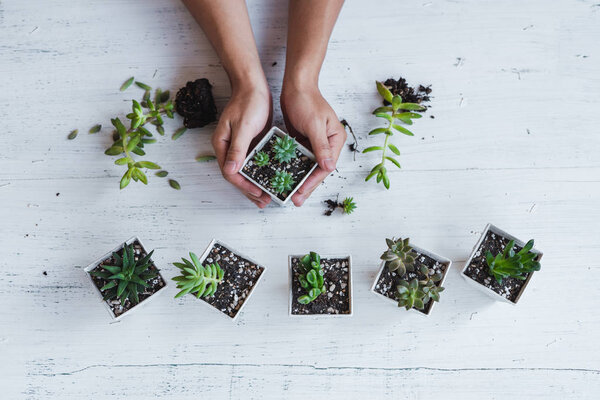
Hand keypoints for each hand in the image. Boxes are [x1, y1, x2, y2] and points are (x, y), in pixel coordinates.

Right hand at [212, 84, 272, 207]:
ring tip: (266, 196)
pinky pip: (254, 162)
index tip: (257, 193)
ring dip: (255, 183)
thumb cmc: (248, 102)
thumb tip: (230, 171)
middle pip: (236, 175)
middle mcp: (228, 147)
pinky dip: (261, 171)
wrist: (253, 84)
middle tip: (263, 201)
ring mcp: (239, 146)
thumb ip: (237, 150)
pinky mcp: (250, 142)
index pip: (229, 172)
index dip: (243, 185)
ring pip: (245, 170)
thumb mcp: (243, 127)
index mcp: (222, 144)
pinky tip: (270, 178)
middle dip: (249, 189)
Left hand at [280, 83, 345, 206]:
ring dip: (300, 179)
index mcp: (335, 139)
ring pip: (308, 166)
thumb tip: (328, 167)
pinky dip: (293, 168)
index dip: (313, 181)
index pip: (325, 166)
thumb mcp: (314, 124)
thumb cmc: (307, 101)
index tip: (302, 193)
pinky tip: (285, 178)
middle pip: (318, 169)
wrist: (296, 85)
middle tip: (295, 200)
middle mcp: (328, 143)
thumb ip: (321, 146)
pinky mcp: (304, 140)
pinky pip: (299, 158)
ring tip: (290, 194)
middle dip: (307, 185)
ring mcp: (316, 143)